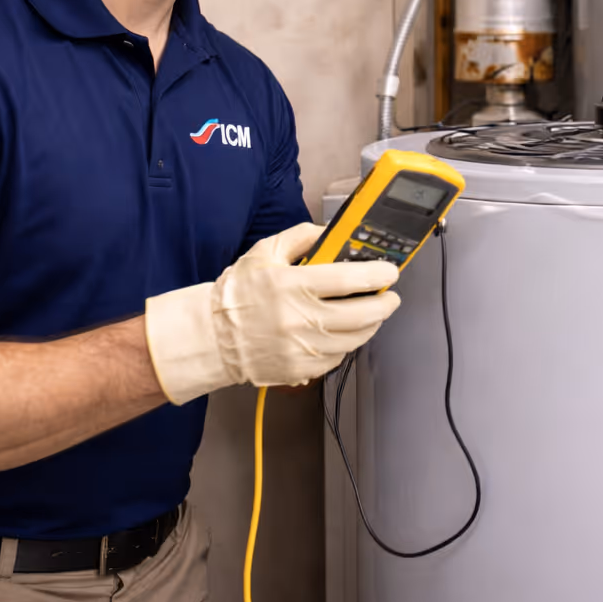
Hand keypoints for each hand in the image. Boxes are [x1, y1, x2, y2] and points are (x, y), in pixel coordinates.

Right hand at [144, 222, 400, 404]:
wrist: (212, 338)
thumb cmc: (238, 293)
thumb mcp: (264, 252)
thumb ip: (301, 236)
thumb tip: (331, 232)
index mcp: (292, 285)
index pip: (349, 279)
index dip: (377, 275)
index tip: (390, 272)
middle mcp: (300, 319)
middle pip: (362, 314)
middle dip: (385, 304)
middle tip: (390, 296)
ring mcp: (302, 349)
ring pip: (355, 339)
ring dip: (371, 324)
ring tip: (373, 313)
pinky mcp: (301, 370)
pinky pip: (338, 357)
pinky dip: (347, 343)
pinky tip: (345, 332)